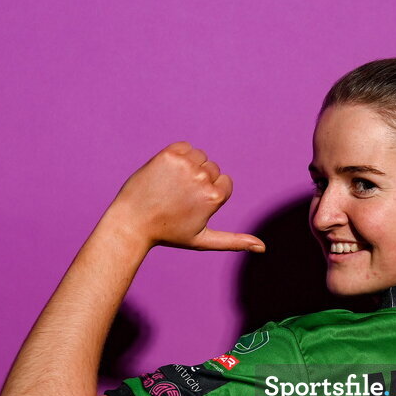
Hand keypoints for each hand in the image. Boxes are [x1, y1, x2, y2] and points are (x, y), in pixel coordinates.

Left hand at [111, 141, 264, 251]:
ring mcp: (185, 165)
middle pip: (212, 169)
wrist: (132, 221)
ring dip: (189, 166)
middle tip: (177, 198)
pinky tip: (166, 174)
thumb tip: (263, 248)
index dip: (209, 194)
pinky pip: (185, 147)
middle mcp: (203, 178)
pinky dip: (179, 156)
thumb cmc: (169, 234)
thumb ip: (235, 241)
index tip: (191, 205)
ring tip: (171, 186)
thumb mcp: (203, 240)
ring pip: (199, 156)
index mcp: (215, 197)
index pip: (225, 182)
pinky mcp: (168, 154)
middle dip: (199, 180)